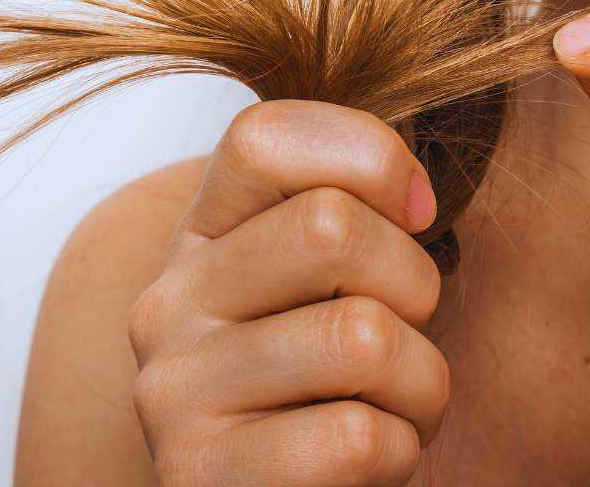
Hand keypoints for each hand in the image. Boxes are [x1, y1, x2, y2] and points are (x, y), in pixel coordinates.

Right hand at [127, 99, 447, 485]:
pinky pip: (357, 437)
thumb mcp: (328, 278)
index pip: (266, 136)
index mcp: (202, 234)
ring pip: (362, 337)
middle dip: (414, 282)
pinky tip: (366, 458)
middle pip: (330, 227)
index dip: (370, 157)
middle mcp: (169, 301)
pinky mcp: (199, 475)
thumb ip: (353, 209)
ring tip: (392, 402)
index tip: (415, 213)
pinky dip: (398, 450)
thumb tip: (413, 195)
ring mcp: (173, 390)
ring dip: (421, 380)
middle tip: (405, 328)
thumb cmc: (329, 377)